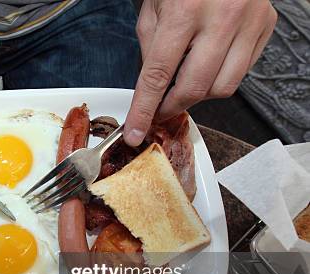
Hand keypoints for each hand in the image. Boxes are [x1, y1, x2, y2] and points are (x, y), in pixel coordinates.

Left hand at [124, 0, 276, 145]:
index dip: (144, 110)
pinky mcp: (265, 26)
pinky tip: (209, 64)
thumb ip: (151, 45)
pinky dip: (221, 78)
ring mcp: (248, 22)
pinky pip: (242, 72)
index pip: (157, 75)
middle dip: (171, 106)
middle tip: (159, 108)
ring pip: (222, 87)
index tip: (136, 131)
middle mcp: (221, 17)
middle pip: (194, 87)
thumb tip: (152, 86)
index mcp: (184, 10)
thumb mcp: (155, 5)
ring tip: (185, 81)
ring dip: (198, 94)